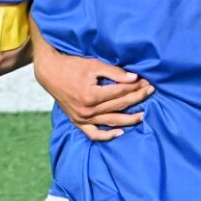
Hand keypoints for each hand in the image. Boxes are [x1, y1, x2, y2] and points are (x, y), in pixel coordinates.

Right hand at [33, 41, 151, 142]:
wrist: (49, 73)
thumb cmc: (72, 65)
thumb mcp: (93, 65)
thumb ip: (114, 72)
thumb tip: (135, 78)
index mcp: (91, 95)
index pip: (120, 92)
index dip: (135, 87)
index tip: (147, 82)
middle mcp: (87, 110)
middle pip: (119, 106)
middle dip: (137, 98)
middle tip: (150, 92)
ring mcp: (82, 118)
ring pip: (111, 121)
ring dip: (129, 119)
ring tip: (143, 114)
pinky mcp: (77, 121)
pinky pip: (94, 134)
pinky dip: (107, 136)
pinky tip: (120, 132)